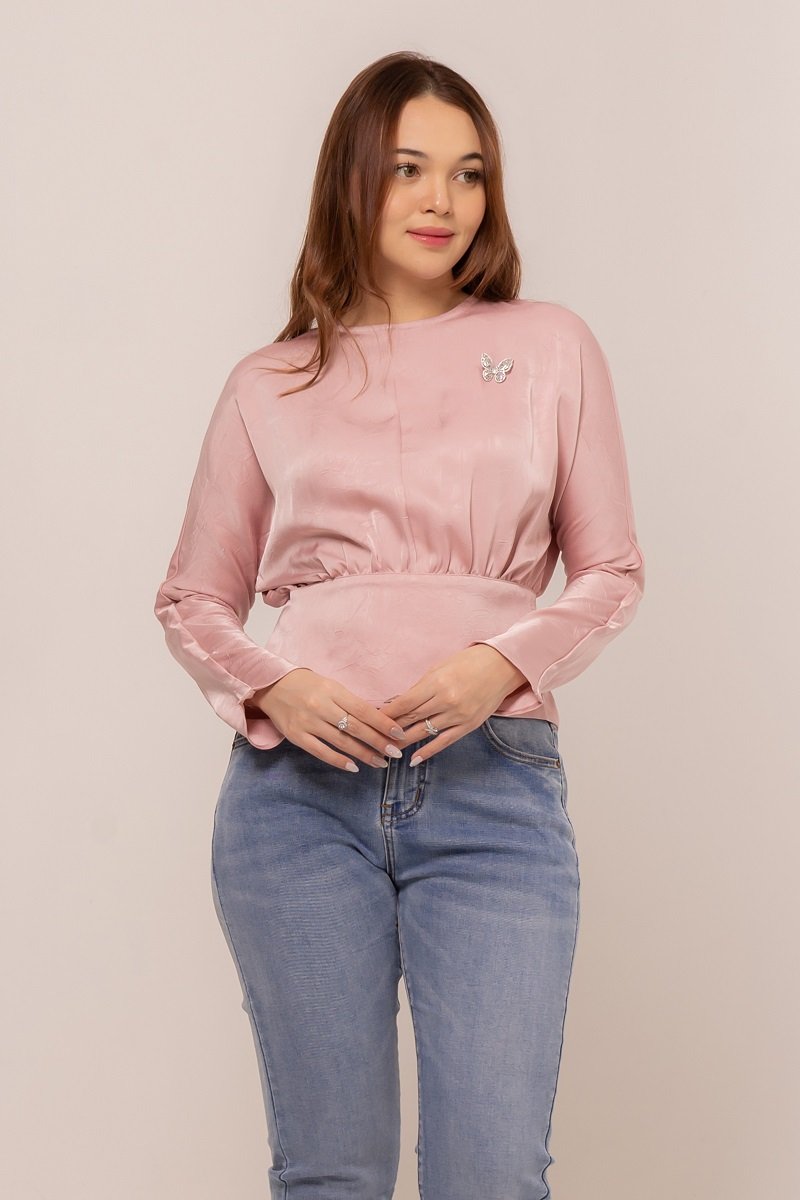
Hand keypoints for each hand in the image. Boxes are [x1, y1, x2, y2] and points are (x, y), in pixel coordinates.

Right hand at [250, 668, 408, 772]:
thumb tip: (378, 720)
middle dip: (378, 742)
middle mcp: (321, 706)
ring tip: (380, 762)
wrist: (272, 685)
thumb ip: (350, 702)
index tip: (399, 734)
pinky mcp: (296, 736)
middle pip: (356, 728)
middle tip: (396, 752)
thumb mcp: (331, 686)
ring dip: (364, 754)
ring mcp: (308, 722)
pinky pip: (321, 752)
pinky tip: (354, 767)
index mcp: (333, 691)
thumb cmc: (307, 685)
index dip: (383, 723)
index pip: (364, 710)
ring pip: (341, 742)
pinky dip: (339, 761)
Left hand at [376, 646, 527, 765]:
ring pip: (424, 732)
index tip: (371, 721)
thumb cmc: (468, 662)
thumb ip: (420, 687)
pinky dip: (427, 752)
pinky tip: (413, 759)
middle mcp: (446, 701)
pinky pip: (444, 742)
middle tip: (373, 739)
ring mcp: (458, 716)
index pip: (404, 704)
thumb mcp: (440, 668)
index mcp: (436, 683)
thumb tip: (398, 703)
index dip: (386, 714)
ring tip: (387, 750)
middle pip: (411, 719)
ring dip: (404, 742)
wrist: (502, 666)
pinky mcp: (469, 726)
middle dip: (390, 729)